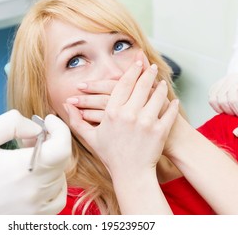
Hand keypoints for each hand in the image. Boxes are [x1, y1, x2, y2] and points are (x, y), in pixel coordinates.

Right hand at [0, 110, 70, 213]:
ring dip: (51, 164)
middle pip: (62, 161)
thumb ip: (13, 123)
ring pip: (61, 180)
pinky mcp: (32, 220)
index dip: (60, 129)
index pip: (62, 148)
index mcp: (22, 170)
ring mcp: (35, 210)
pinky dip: (53, 185)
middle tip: (30, 138)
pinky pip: (56, 199)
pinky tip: (34, 178)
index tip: (49, 121)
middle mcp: (34, 192)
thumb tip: (36, 128)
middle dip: (51, 142)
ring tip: (29, 158)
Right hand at [65, 60, 178, 175]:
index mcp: (112, 113)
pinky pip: (169, 112)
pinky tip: (173, 100)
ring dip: (161, 87)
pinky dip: (172, 105)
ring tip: (162, 83)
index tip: (137, 63)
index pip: (123, 84)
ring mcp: (146, 122)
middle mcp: (129, 115)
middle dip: (148, 73)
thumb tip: (65, 105)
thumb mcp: (90, 137)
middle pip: (141, 85)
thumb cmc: (110, 155)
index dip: (131, 71)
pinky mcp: (160, 131)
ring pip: (156, 95)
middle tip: (152, 67)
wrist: (131, 174)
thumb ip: (76, 120)